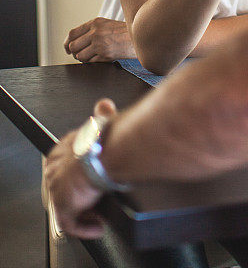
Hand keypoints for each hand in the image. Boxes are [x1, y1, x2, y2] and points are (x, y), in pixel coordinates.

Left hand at [45, 99, 116, 237]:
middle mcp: (55, 169)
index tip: (94, 179)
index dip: (81, 174)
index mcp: (62, 148)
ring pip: (66, 206)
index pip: (65, 164)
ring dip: (84, 212)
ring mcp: (57, 189)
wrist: (103, 154)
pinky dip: (85, 228)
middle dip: (82, 196)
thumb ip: (103, 114)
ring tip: (99, 214)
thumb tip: (105, 105)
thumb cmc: (104, 140)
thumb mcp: (102, 122)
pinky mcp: (62, 206)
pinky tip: (98, 226)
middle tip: (98, 199)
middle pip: (65, 187)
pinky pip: (70, 224)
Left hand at [64, 18, 135, 61]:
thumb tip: (73, 42)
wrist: (139, 37)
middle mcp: (96, 32)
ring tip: (92, 56)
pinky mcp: (105, 54)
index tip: (67, 48)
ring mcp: (100, 44)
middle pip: (73, 46)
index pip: (72, 33)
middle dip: (75, 52)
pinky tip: (99, 58)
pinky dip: (92, 62)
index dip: (67, 43)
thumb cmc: (123, 32)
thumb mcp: (106, 24)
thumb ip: (90, 30)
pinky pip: (90, 62)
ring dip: (84, 58)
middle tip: (80, 54)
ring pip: (80, 56)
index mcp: (95, 23)